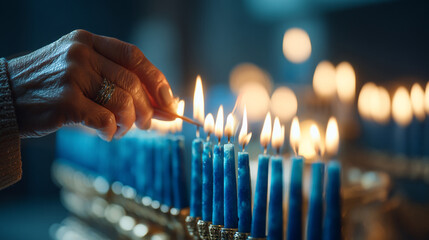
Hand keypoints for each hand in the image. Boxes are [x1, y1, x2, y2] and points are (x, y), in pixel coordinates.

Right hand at [7, 29, 174, 140]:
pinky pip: (105, 120)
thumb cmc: (51, 88)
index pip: (134, 56)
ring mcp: (72, 75)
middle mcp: (81, 53)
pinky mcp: (65, 101)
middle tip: (145, 124)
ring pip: (122, 103)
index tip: (169, 100)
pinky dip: (111, 131)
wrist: (5, 97)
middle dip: (147, 109)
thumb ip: (118, 82)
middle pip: (132, 83)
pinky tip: (105, 133)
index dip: (157, 80)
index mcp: (89, 42)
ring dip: (128, 123)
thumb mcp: (83, 73)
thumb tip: (165, 105)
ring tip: (120, 130)